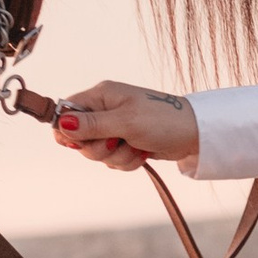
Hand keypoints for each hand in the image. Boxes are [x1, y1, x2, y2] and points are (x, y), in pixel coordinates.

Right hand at [50, 80, 200, 171]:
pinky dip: (127, 162)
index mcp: (102, 96)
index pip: (67, 112)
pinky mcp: (126, 144)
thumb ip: (92, 124)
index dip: (68, 130)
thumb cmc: (164, 120)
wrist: (195, 135)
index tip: (79, 141)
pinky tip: (142, 153)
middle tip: (119, 142)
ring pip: (97, 153)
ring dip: (117, 157)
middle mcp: (105, 110)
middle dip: (99, 148)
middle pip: (79, 138)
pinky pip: (112, 161)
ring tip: (137, 146)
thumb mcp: (126, 122)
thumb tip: (62, 124)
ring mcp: (115, 128)